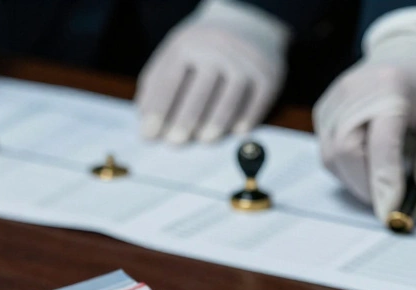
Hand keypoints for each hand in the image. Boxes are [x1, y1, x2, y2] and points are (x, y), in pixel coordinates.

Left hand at [135, 0, 288, 143]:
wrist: (247, 22)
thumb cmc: (202, 48)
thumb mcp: (175, 53)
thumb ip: (157, 85)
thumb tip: (145, 122)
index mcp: (188, 44)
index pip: (169, 82)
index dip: (158, 111)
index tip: (149, 135)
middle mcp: (217, 50)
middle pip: (199, 93)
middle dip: (185, 121)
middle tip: (175, 142)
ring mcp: (245, 62)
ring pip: (229, 101)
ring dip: (215, 125)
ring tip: (204, 140)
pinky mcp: (269, 75)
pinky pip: (256, 104)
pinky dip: (245, 120)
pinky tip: (235, 131)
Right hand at [313, 8, 415, 220]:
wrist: (413, 49)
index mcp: (391, 88)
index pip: (381, 145)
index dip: (383, 184)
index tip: (390, 214)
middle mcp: (355, 90)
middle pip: (345, 153)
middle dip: (364, 186)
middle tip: (388, 202)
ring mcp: (334, 98)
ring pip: (330, 156)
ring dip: (353, 180)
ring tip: (380, 183)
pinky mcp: (324, 109)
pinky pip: (326, 150)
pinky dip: (344, 167)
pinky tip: (366, 165)